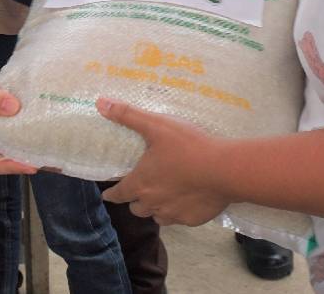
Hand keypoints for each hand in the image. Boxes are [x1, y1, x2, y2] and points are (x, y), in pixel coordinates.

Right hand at [0, 63, 38, 175]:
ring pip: (9, 150)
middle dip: (22, 163)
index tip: (30, 166)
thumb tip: (13, 108)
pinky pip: (13, 136)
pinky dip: (25, 138)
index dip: (10, 167)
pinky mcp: (1, 125)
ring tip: (45, 150)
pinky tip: (39, 134)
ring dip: (25, 152)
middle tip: (45, 160)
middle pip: (2, 161)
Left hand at [98, 97, 229, 225]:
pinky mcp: (192, 220)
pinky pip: (178, 219)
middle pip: (135, 208)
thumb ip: (128, 115)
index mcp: (140, 183)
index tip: (108, 194)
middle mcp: (152, 202)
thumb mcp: (156, 125)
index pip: (118, 194)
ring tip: (163, 195)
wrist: (224, 170)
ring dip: (155, 207)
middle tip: (140, 189)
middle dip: (135, 200)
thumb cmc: (187, 146)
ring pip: (156, 215)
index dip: (111, 193)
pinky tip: (186, 199)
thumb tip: (100, 103)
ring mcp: (173, 213)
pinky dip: (178, 210)